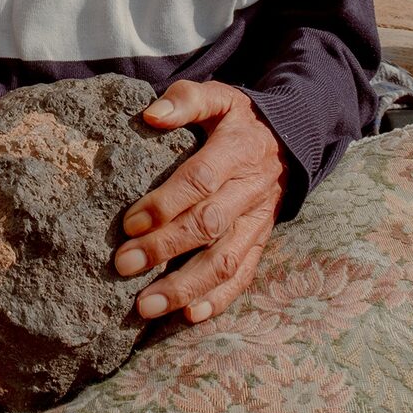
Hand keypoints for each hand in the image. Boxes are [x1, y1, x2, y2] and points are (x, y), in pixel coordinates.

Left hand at [114, 80, 286, 324]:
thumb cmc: (237, 118)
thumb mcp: (217, 96)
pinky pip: (244, 274)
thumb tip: (151, 115)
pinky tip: (190, 316)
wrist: (288, 137)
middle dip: (165, 248)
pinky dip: (219, 299)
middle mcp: (251, 189)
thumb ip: (186, 100)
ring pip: (226, 260)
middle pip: (208, 225)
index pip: (201, 180)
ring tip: (146, 306)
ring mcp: (258, 220)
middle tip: (123, 265)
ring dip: (186, 286)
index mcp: (238, 150)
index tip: (130, 221)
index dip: (166, 202)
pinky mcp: (261, 240)